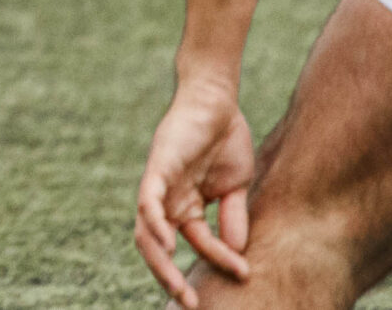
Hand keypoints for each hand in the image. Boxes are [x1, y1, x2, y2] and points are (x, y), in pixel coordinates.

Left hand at [135, 76, 255, 306]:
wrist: (218, 102)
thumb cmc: (224, 140)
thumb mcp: (234, 188)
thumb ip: (233, 218)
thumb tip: (240, 254)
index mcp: (186, 206)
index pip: (195, 244)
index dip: (217, 263)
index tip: (243, 277)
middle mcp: (168, 200)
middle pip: (159, 247)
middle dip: (172, 278)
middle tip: (191, 303)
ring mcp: (159, 186)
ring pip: (148, 232)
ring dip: (161, 263)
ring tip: (179, 287)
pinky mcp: (156, 170)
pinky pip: (148, 202)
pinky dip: (155, 224)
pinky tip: (168, 244)